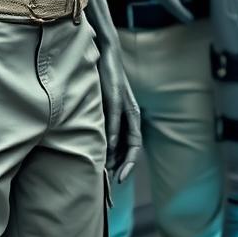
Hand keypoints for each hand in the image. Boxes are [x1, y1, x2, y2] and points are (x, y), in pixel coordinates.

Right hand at [96, 25, 141, 183]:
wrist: (106, 55)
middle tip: (118, 181)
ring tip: (110, 169)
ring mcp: (125, 104)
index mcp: (130, 117)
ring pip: (128, 135)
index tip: (119, 180)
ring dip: (120, 154)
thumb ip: (106, 126)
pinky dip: (113, 133)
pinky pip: (116, 118)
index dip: (129, 164)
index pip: (134, 146)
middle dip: (128, 165)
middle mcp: (132, 113)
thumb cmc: (104, 82)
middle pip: (135, 145)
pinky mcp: (116, 96)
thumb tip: (102, 149)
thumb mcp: (105, 108)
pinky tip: (108, 145)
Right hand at [156, 0, 194, 23]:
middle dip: (180, 16)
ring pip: (168, 8)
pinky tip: (181, 12)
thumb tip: (187, 0)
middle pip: (171, 9)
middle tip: (190, 22)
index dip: (183, 13)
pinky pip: (168, 4)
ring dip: (177, 13)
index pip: (175, 5)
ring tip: (187, 19)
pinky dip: (174, 9)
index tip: (190, 19)